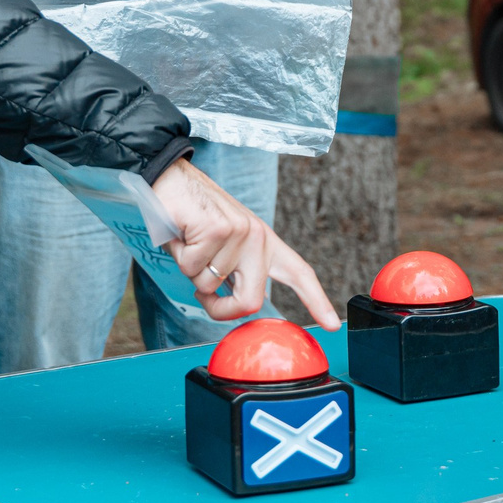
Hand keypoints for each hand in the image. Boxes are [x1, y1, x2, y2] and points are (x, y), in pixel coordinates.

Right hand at [153, 158, 341, 328]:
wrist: (170, 178)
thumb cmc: (192, 218)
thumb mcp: (221, 247)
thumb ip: (232, 273)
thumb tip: (228, 306)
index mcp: (264, 243)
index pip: (298, 273)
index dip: (315, 300)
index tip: (331, 324)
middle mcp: (258, 238)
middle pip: (250, 301)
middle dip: (220, 309)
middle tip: (202, 295)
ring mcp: (241, 232)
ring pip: (209, 285)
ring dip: (191, 269)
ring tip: (190, 241)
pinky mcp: (219, 229)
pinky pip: (192, 267)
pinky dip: (179, 255)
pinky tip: (183, 232)